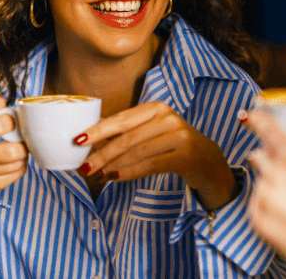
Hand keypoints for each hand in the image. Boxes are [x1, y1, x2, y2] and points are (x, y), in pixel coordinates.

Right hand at [0, 96, 28, 214]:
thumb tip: (1, 101)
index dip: (12, 122)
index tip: (12, 123)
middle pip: (12, 151)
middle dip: (22, 144)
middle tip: (20, 140)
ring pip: (17, 164)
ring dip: (23, 156)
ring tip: (16, 151)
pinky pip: (17, 175)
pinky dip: (20, 167)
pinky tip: (12, 163)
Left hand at [76, 101, 237, 210]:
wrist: (207, 160)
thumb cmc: (172, 145)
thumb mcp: (151, 131)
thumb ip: (126, 131)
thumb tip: (89, 137)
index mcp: (156, 108)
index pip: (122, 118)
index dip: (99, 129)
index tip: (78, 140)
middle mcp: (169, 118)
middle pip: (128, 136)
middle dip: (102, 152)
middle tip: (83, 166)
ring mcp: (180, 136)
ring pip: (138, 152)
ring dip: (113, 165)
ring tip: (97, 174)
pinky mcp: (186, 155)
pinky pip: (151, 165)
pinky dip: (131, 172)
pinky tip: (115, 177)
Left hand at [244, 109, 285, 278]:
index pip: (267, 129)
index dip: (257, 119)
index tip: (250, 114)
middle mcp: (275, 176)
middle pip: (260, 155)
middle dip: (268, 155)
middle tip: (285, 164)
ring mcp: (264, 200)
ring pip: (260, 181)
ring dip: (271, 182)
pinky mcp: (258, 222)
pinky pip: (257, 204)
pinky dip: (268, 204)